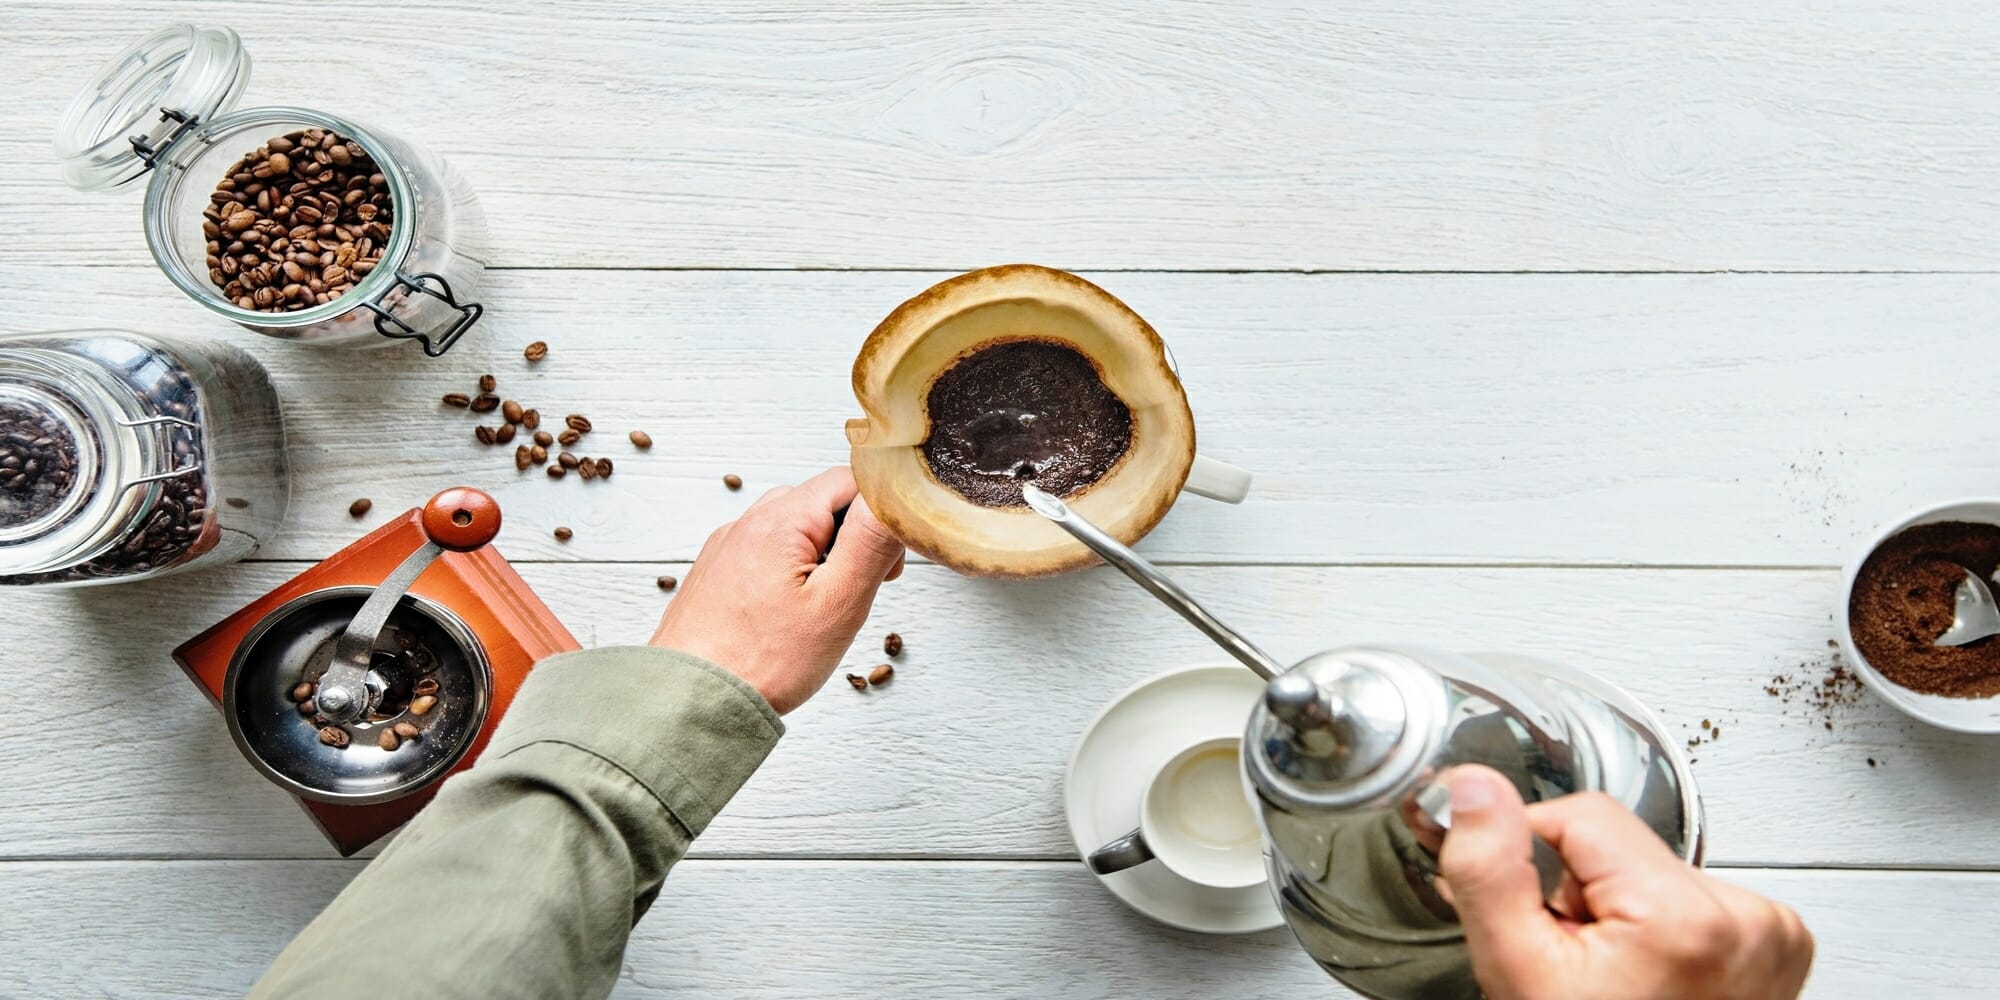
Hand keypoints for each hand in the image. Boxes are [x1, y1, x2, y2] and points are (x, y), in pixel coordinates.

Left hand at [651, 467, 905, 713]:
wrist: (687, 704)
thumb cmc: (761, 662)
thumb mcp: (836, 602)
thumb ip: (870, 542)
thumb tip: (892, 500)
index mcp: (780, 520)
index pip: (850, 480)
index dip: (881, 515)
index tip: (887, 564)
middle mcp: (747, 523)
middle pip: (820, 504)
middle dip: (851, 540)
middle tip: (856, 593)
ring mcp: (726, 548)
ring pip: (793, 531)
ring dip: (819, 559)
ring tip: (821, 611)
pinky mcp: (715, 575)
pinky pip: (764, 556)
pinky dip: (788, 576)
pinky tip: (787, 618)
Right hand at [1439, 765, 1813, 999]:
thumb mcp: (1518, 969)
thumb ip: (1491, 872)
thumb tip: (1476, 788)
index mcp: (1682, 917)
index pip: (1581, 815)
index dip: (1540, 863)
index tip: (1543, 922)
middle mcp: (1746, 919)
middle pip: (1623, 846)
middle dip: (1587, 895)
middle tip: (1583, 963)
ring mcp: (1771, 934)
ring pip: (1657, 871)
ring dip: (1629, 913)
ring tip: (1621, 976)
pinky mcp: (1780, 944)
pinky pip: (1700, 898)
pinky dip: (1670, 930)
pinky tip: (1657, 976)